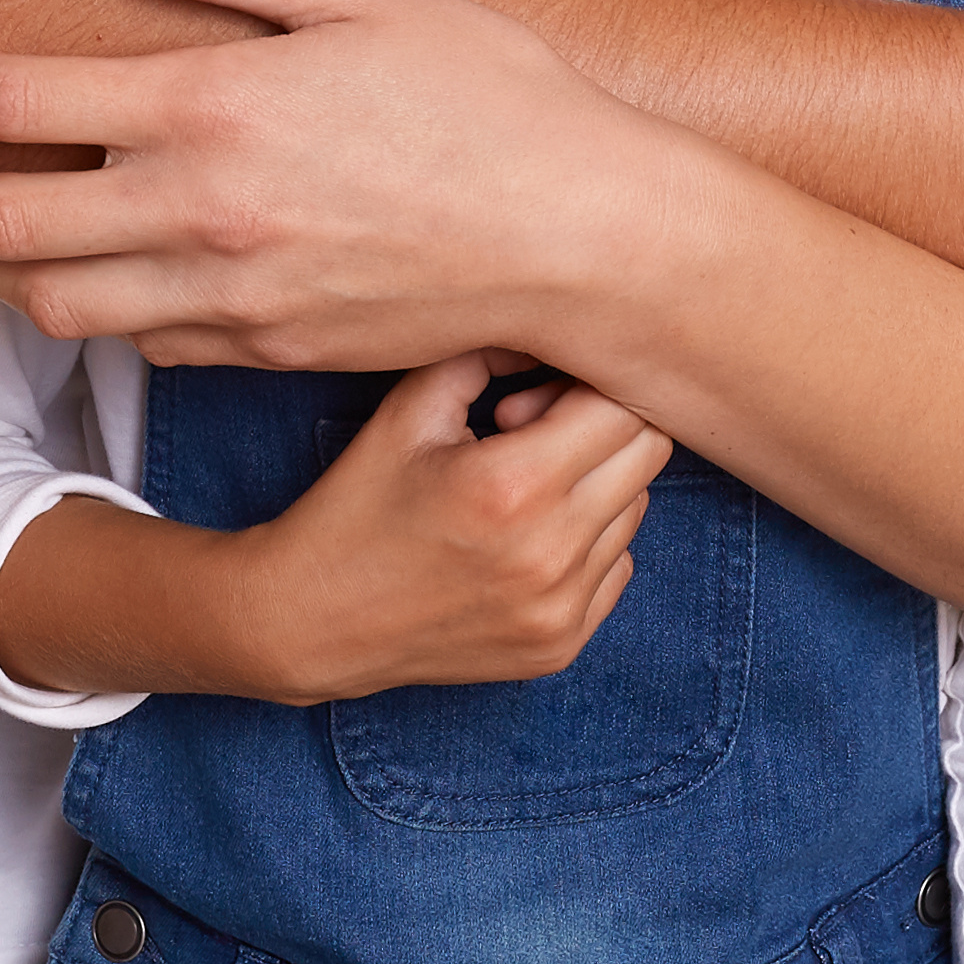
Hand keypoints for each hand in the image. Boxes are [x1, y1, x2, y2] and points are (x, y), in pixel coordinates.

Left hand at [0, 0, 709, 367]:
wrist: (585, 238)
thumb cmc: (490, 90)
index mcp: (214, 106)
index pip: (12, 101)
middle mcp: (203, 212)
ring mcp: (229, 296)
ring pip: (47, 302)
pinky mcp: (261, 351)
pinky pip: (132, 340)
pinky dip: (73, 309)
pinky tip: (60, 274)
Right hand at [202, 355, 671, 701]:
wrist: (314, 621)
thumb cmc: (357, 503)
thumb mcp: (410, 408)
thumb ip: (488, 349)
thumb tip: (554, 316)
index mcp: (512, 485)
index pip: (623, 408)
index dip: (583, 386)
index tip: (529, 397)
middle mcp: (549, 554)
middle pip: (648, 455)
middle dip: (602, 427)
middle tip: (530, 433)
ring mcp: (560, 609)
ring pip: (637, 510)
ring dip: (596, 485)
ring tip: (520, 490)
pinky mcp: (561, 646)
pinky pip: (618, 567)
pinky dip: (587, 542)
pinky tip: (522, 540)